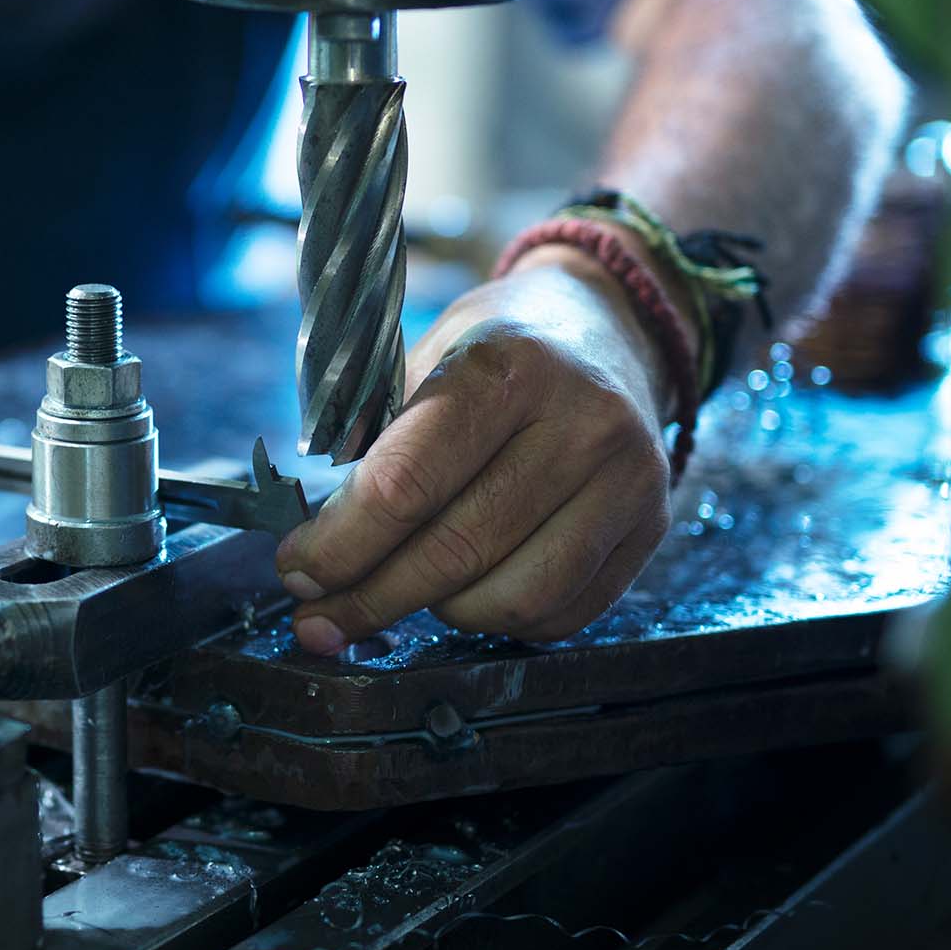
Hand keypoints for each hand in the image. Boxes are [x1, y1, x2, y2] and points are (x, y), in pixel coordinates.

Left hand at [274, 245, 679, 650]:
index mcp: (507, 367)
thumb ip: (373, 442)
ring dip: (438, 613)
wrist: (608, 328)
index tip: (297, 569)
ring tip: (401, 591)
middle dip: (369, 596)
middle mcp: (580, 423)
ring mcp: (628, 479)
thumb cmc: (496, 351)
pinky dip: (499, 620)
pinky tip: (465, 594)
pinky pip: (562, 614)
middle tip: (320, 616)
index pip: (406, 484)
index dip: (340, 544)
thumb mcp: (424, 358)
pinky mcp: (653, 526)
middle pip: (454, 550)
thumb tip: (315, 548)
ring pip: (511, 598)